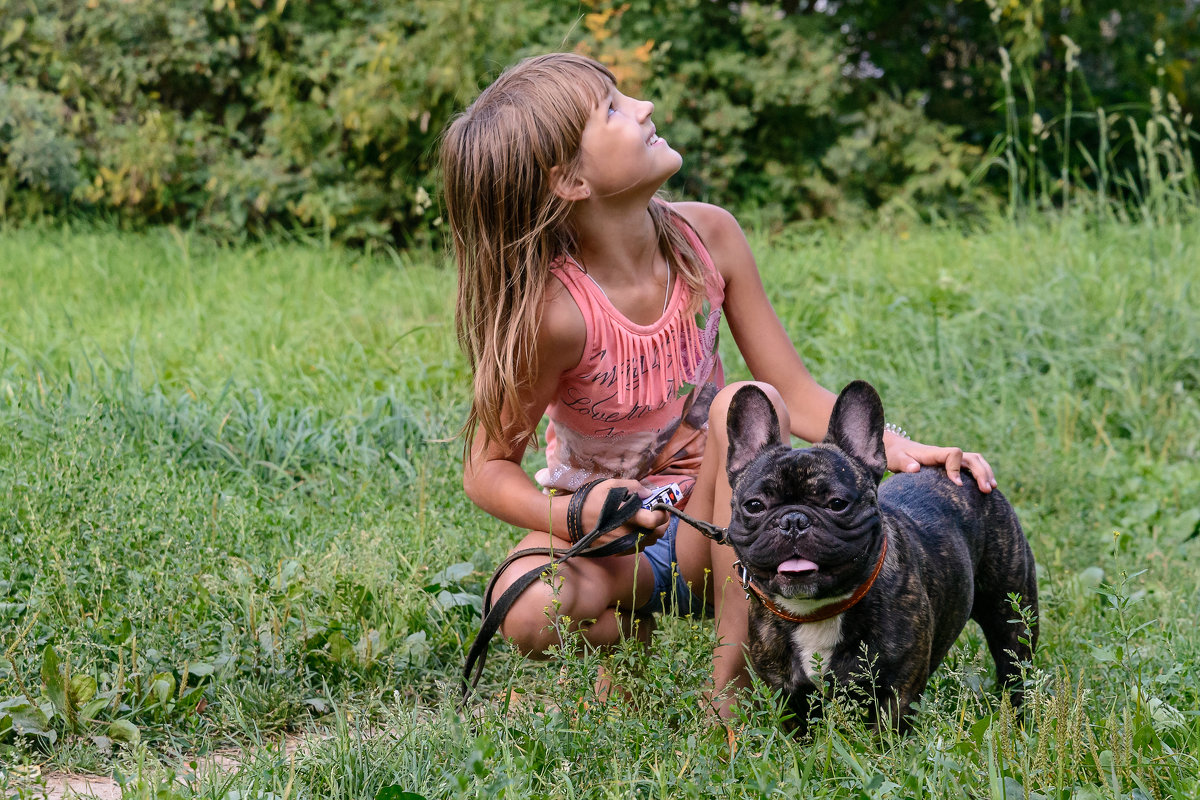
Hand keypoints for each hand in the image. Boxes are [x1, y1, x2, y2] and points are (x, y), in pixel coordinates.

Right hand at [581, 478, 669, 550]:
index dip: (663, 514)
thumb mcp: (610, 486)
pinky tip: (635, 529)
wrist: (571, 520)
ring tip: (647, 521)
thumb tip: (649, 493)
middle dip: (661, 524)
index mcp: (628, 517)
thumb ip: (633, 487)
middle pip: (657, 534)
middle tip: (658, 514)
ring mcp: (623, 545)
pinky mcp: (617, 551)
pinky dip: (642, 539)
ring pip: (649, 542)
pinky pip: (637, 548)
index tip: (660, 507)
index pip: (655, 521)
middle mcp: (628, 534)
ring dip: (652, 532)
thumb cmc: (591, 500)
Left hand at [883, 432, 997, 493]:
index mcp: (933, 453)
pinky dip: (981, 474)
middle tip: (986, 490)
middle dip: (980, 473)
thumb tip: (915, 469)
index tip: (957, 485)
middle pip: (970, 457)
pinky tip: (986, 488)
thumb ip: (905, 464)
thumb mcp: (896, 459)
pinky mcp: (951, 465)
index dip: (957, 468)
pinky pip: (970, 466)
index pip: (953, 454)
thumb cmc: (895, 455)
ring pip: (974, 460)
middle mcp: (945, 454)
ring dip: (985, 472)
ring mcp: (949, 459)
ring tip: (991, 489)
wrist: (896, 448)